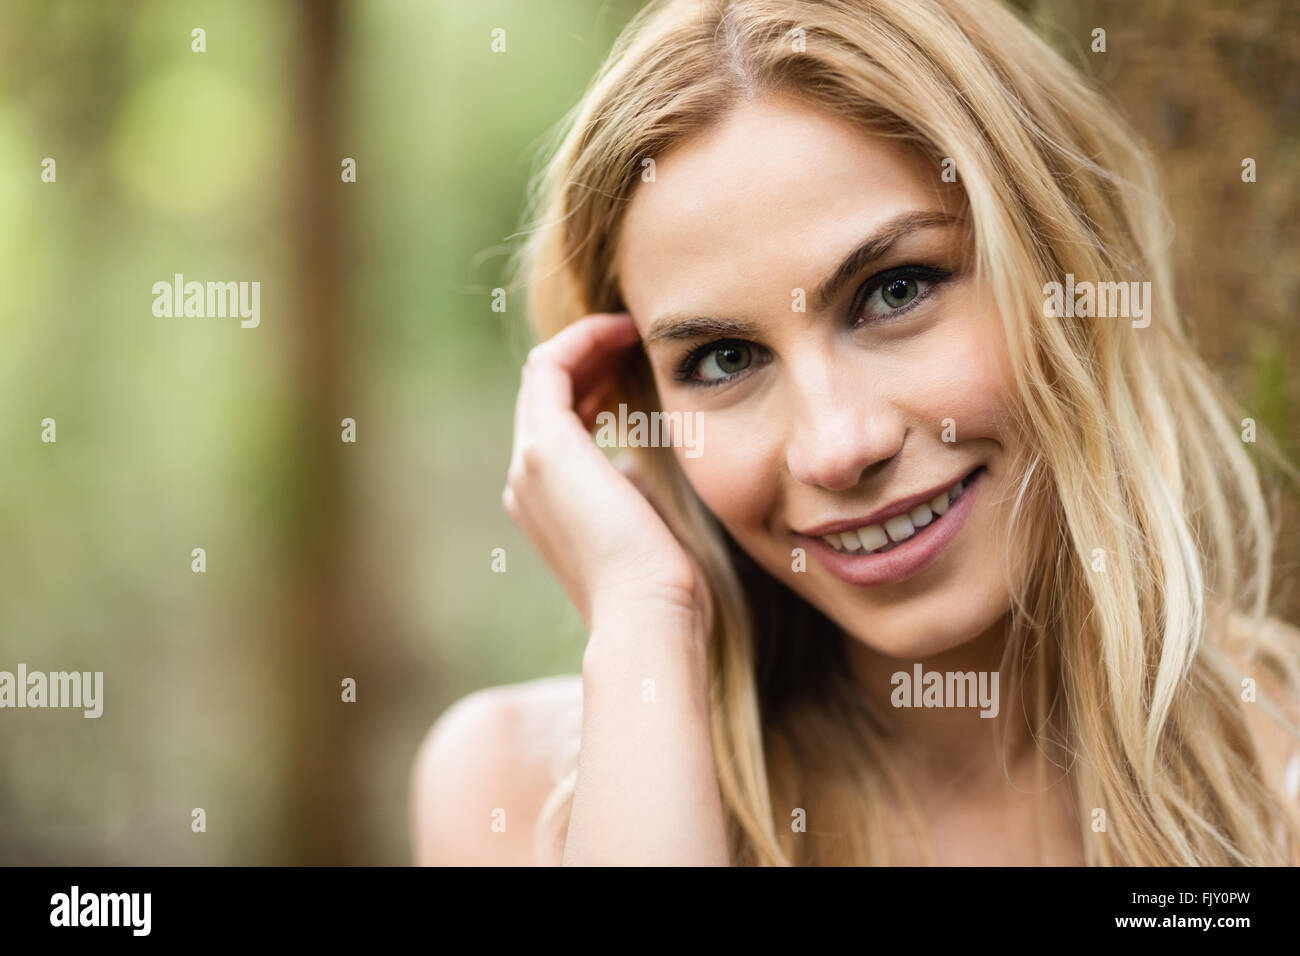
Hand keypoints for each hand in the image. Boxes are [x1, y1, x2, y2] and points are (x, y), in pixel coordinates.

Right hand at [502, 313, 710, 639]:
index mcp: (546, 502)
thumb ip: (632, 484)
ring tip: (631, 328)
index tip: (635, 364)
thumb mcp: (646, 521)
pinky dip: (582, 342)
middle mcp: (526, 481)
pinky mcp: (546, 449)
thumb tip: (637, 458)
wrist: (650, 614)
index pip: (558, 423)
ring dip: (586, 344)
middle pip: (547, 395)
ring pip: (544, 377)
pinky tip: (623, 332)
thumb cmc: (664, 584)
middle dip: (589, 358)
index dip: (593, 385)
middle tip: (635, 336)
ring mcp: (529, 464)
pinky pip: (551, 368)